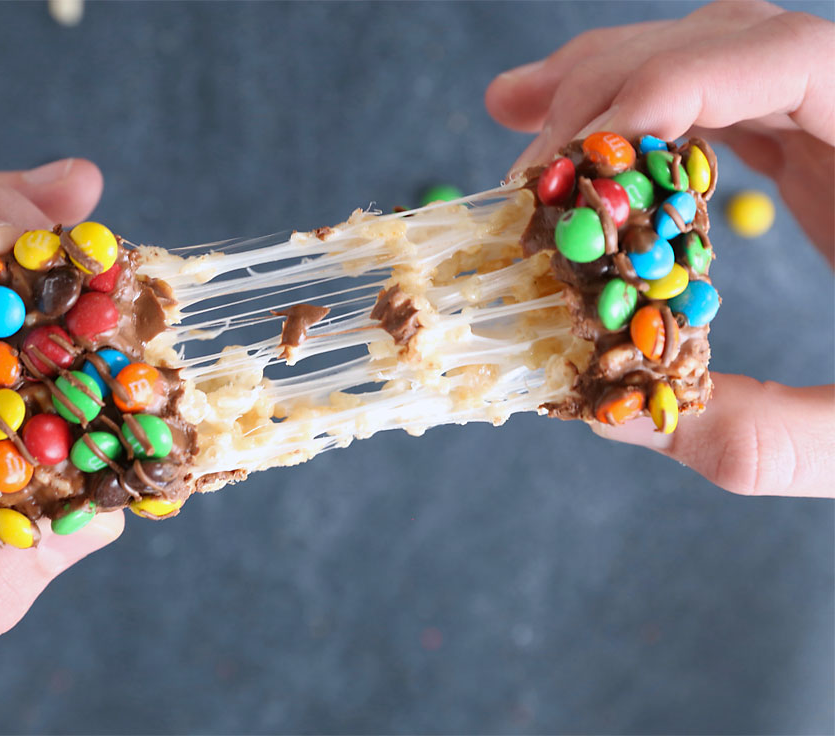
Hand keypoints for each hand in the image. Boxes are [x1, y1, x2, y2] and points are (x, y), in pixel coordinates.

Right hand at [484, 0, 834, 497]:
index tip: (580, 148)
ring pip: (715, 57)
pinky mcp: (822, 152)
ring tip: (524, 128)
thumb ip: (761, 437)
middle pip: (731, 40)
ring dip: (610, 85)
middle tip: (528, 165)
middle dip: (610, 86)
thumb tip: (606, 413)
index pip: (791, 57)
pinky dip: (645, 119)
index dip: (675, 80)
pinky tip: (588, 149)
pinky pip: (722, 108)